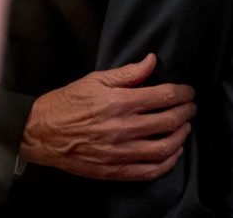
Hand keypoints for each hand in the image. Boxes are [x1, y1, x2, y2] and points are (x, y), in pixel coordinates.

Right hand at [19, 53, 195, 180]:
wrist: (41, 134)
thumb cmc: (68, 102)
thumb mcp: (96, 80)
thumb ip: (128, 73)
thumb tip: (152, 60)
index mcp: (119, 102)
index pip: (163, 96)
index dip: (182, 93)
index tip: (189, 92)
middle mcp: (122, 128)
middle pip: (168, 121)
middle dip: (186, 112)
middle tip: (191, 107)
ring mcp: (119, 152)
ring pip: (164, 148)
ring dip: (181, 136)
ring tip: (185, 127)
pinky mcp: (113, 170)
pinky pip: (149, 171)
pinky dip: (167, 163)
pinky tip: (173, 153)